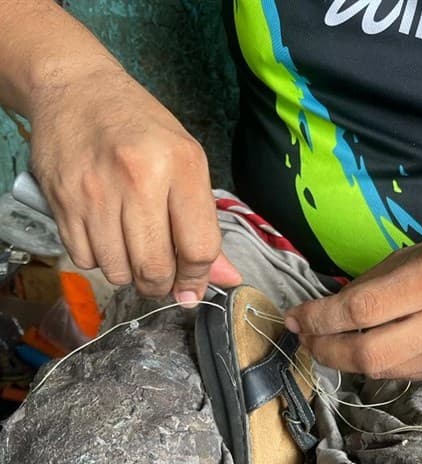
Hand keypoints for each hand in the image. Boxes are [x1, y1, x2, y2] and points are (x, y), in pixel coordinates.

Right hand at [30, 66, 240, 300]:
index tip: (191, 285)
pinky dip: (97, 258)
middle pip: (155, 270)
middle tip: (160, 273)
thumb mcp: (185, 162)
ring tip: (129, 245)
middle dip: (161, 284)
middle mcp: (139, 178)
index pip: (199, 249)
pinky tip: (103, 232)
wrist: (74, 88)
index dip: (197, 278)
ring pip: (118, 272)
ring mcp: (96, 192)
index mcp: (181, 165)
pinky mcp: (62, 201)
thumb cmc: (138, 127)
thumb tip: (227, 279)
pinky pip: (84, 260)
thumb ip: (204, 224)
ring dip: (127, 272)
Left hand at [285, 232, 421, 379]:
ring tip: (323, 341)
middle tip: (303, 337)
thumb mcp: (417, 252)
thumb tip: (323, 309)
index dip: (320, 318)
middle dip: (323, 349)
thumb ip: (371, 283)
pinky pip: (395, 374)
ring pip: (377, 371)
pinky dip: (367, 364)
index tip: (295, 316)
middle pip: (366, 353)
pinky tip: (358, 347)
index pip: (363, 310)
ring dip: (340, 359)